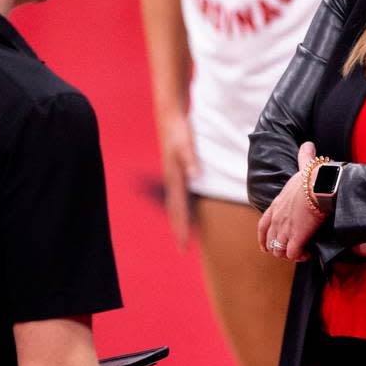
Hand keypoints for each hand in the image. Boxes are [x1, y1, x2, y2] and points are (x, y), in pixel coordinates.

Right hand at [158, 111, 199, 250]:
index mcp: (175, 178)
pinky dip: (183, 205)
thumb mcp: (185, 144)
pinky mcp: (177, 170)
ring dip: (181, 219)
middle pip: (176, 210)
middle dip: (180, 230)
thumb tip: (195, 176)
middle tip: (183, 249)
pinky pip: (180, 194)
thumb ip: (191, 160)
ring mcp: (174, 175)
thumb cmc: (179, 130)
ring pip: (177, 203)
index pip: (179, 209)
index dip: (181, 228)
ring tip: (184, 235)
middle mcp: (173, 180)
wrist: (170, 115)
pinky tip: (187, 209)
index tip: (183, 246)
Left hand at [257, 142, 322, 260]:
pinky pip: (294, 254)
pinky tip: (308, 254)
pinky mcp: (297, 237)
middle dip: (278, 248)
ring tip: (301, 253)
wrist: (320, 186)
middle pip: (270, 242)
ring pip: (280, 251)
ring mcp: (285, 229)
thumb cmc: (314, 177)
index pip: (263, 225)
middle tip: (290, 250)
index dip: (264, 238)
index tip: (268, 245)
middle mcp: (277, 219)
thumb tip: (308, 144)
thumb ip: (304, 157)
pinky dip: (301, 256)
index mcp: (277, 204)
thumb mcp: (305, 167)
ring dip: (290, 254)